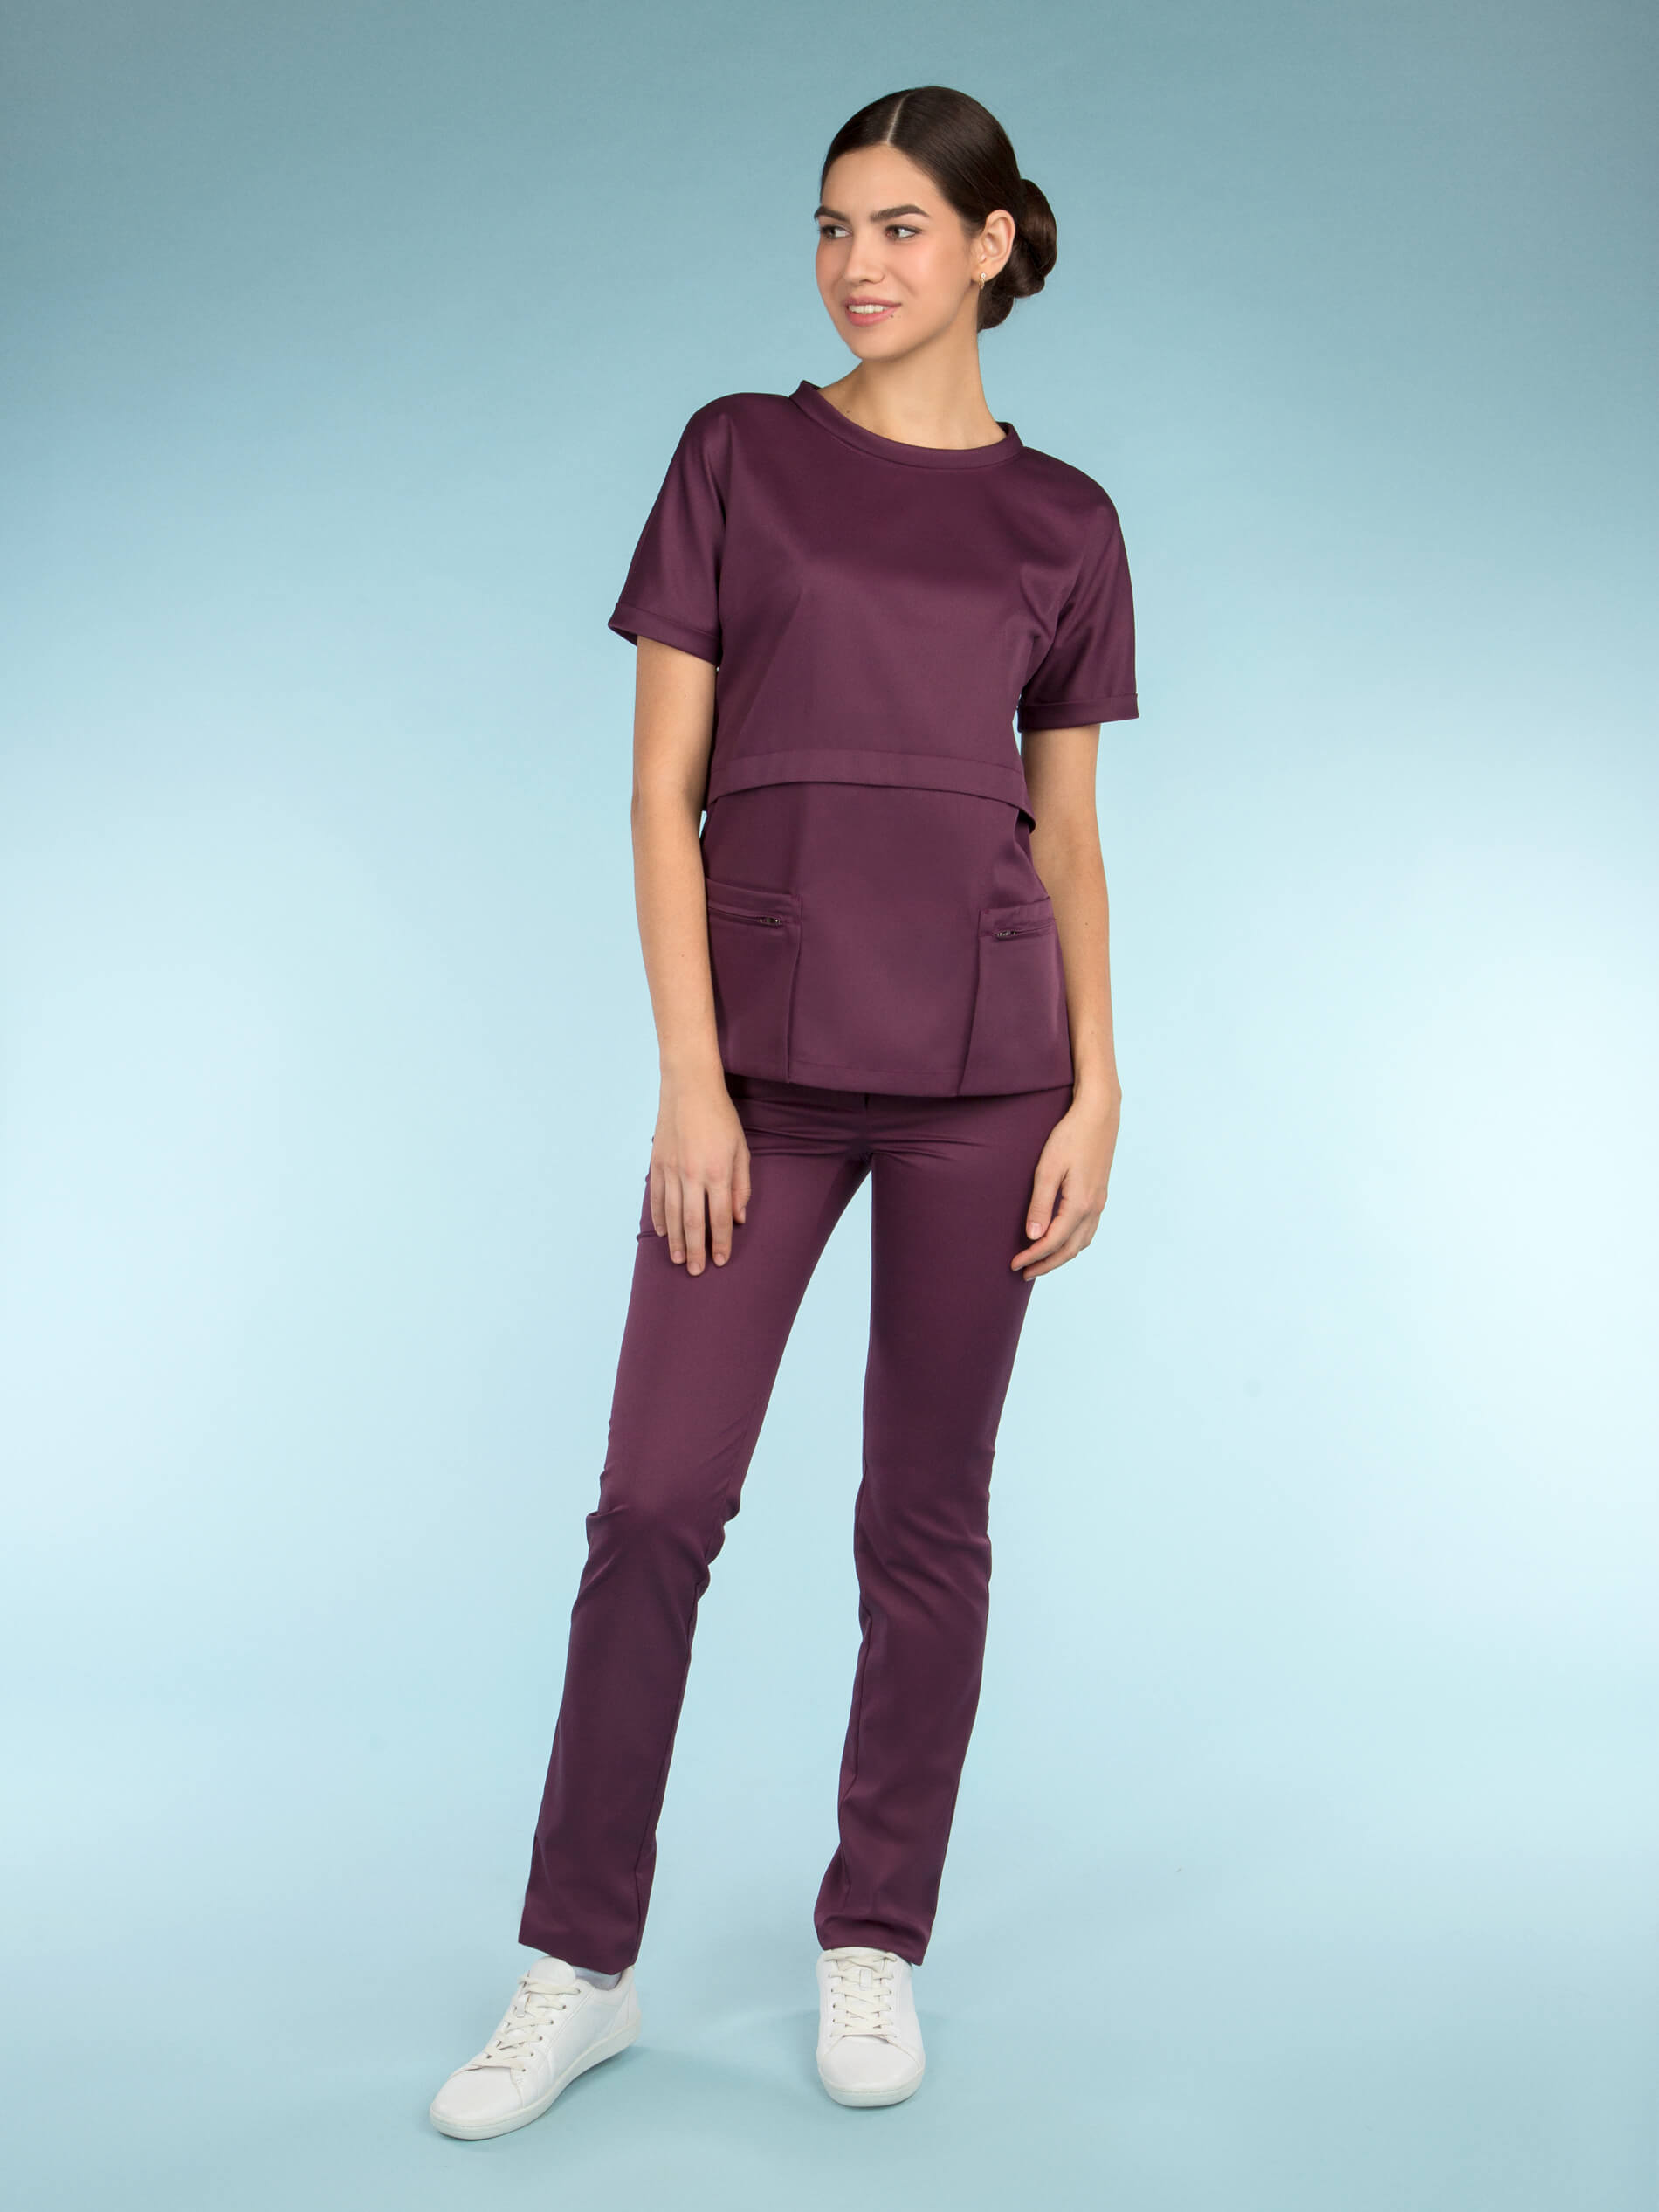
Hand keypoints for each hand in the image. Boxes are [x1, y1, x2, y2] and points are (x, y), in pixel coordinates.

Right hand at [649, 1073, 750, 1273]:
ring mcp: (671, 1170)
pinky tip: (662, 1232)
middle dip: (696, 1250)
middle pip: (693, 1222)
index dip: (722, 1242)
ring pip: (672, 1214)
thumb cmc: (721, 1117)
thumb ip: (741, 1185)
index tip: (721, 1260)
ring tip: (678, 1260)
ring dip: (675, 1240)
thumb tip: (739, 1217)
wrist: (688, 1088)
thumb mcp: (741, 1149)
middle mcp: (692, 1175)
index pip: (720, 1217)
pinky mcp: (657, 1164)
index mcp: (717, 1172)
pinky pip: (656, 1198)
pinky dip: (658, 1217)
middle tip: (696, 1272)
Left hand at [1010, 1086, 1120, 1279]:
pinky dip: (1073, 1243)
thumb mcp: (1048, 1169)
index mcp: (1079, 1204)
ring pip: (1081, 1242)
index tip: (1014, 1265)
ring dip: (1061, 1256)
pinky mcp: (1100, 1194)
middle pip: (1069, 1249)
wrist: (1099, 1114)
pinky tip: (1062, 1240)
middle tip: (1024, 1273)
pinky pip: (1088, 1230)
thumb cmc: (1070, 1136)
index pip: (1052, 1242)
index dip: (1032, 1257)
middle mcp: (1093, 1208)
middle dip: (1046, 1264)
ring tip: (1041, 1262)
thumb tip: (1033, 1237)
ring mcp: (1100, 1202)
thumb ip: (1040, 1205)